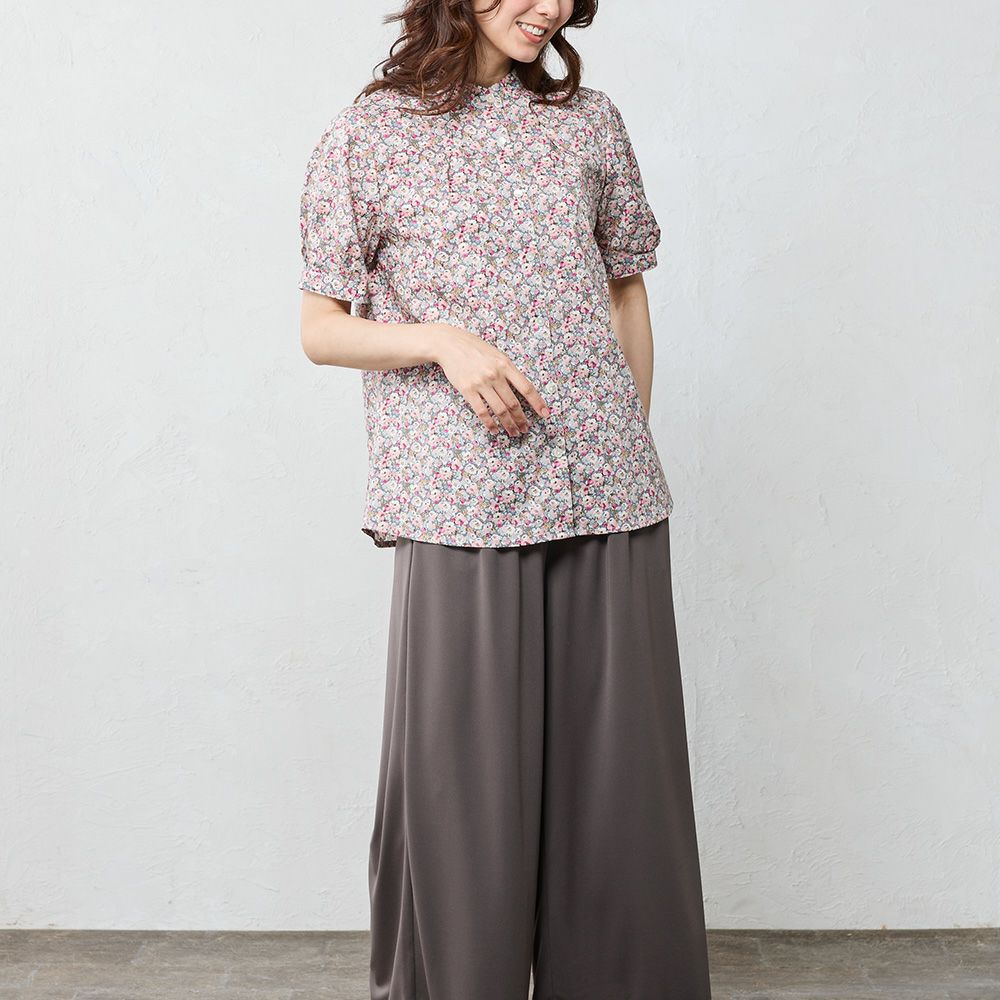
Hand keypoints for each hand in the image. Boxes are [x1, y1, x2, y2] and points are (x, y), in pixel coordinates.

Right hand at [431, 325, 550, 436]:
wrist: (449, 344)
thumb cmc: (474, 348)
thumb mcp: (496, 354)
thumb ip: (508, 370)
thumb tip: (521, 390)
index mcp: (505, 364)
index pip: (526, 388)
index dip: (538, 403)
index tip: (545, 414)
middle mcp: (495, 374)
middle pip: (513, 403)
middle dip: (521, 419)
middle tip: (525, 429)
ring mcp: (481, 383)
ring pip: (500, 410)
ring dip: (509, 424)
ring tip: (514, 432)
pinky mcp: (467, 390)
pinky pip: (482, 412)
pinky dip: (490, 424)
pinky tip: (495, 430)